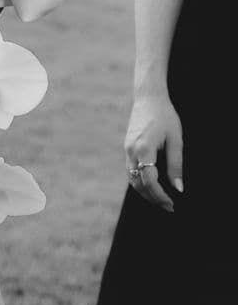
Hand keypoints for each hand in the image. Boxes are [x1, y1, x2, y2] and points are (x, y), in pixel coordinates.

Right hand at [125, 93, 182, 211]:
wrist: (148, 97)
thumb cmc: (165, 116)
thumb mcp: (176, 140)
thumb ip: (176, 165)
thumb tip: (178, 188)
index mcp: (144, 149)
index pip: (149, 181)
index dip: (160, 196)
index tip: (171, 204)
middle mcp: (132, 150)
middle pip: (138, 183)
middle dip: (152, 198)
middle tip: (168, 206)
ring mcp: (127, 148)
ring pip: (132, 178)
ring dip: (145, 192)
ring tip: (160, 199)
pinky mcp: (127, 146)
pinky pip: (131, 170)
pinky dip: (139, 181)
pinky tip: (151, 185)